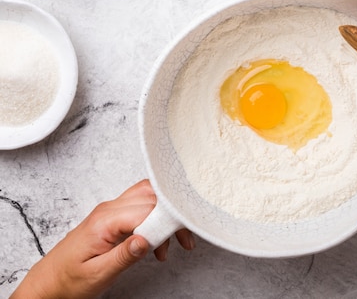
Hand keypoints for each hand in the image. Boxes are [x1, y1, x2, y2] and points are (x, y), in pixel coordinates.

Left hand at [12, 179, 194, 298]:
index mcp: (104, 221)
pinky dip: (156, 217)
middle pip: (151, 196)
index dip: (167, 220)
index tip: (182, 235)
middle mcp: (109, 209)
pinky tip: (159, 240)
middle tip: (185, 238)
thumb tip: (147, 239)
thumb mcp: (97, 275)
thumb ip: (124, 255)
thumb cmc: (68, 281)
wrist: (47, 283)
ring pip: (148, 196)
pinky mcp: (113, 216)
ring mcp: (111, 210)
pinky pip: (141, 206)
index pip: (146, 208)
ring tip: (176, 242)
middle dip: (172, 215)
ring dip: (165, 214)